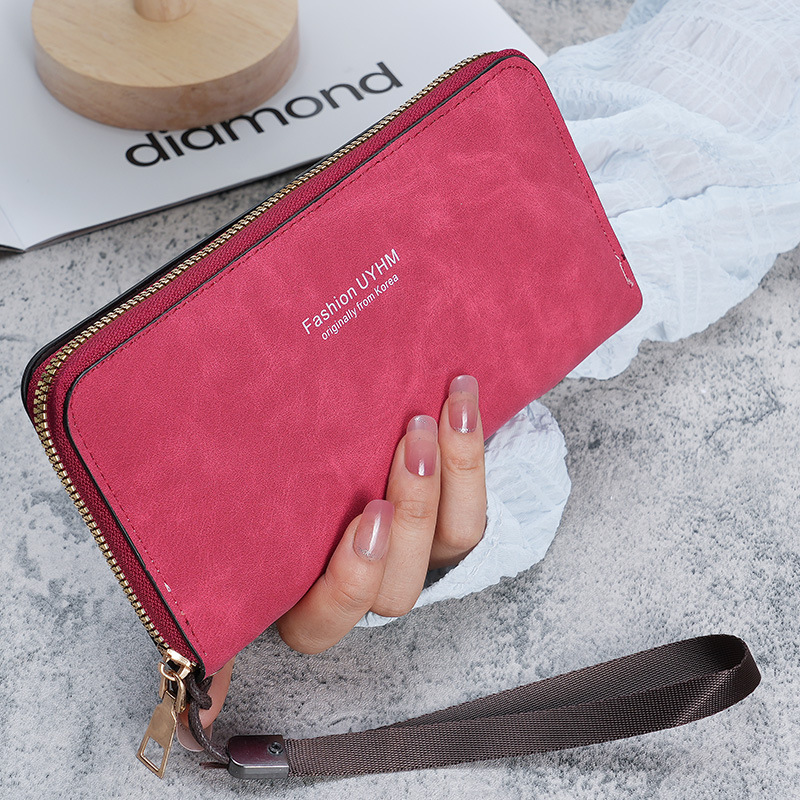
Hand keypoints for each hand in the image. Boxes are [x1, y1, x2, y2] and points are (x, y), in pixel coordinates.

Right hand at [177, 374, 486, 747]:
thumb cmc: (267, 503)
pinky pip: (475, 505)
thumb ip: (216, 606)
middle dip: (414, 509)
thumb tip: (202, 719)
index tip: (366, 519)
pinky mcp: (448, 520)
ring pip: (452, 541)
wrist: (325, 451)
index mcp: (307, 602)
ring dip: (455, 475)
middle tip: (411, 440)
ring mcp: (414, 552)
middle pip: (403, 584)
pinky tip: (463, 394)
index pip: (328, 621)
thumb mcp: (235, 546)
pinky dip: (473, 452)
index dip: (353, 580)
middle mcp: (368, 584)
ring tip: (440, 413)